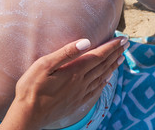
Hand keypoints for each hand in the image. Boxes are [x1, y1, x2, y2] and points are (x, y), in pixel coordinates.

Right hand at [0, 37, 128, 129]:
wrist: (28, 115)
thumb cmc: (32, 88)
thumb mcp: (44, 65)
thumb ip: (66, 53)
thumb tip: (86, 42)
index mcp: (75, 71)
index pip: (99, 55)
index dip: (111, 46)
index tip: (122, 39)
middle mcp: (82, 82)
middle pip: (103, 64)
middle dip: (116, 53)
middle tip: (126, 44)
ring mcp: (81, 93)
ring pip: (102, 76)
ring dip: (113, 66)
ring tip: (122, 58)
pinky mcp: (78, 102)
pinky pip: (96, 90)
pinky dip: (105, 81)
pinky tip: (108, 78)